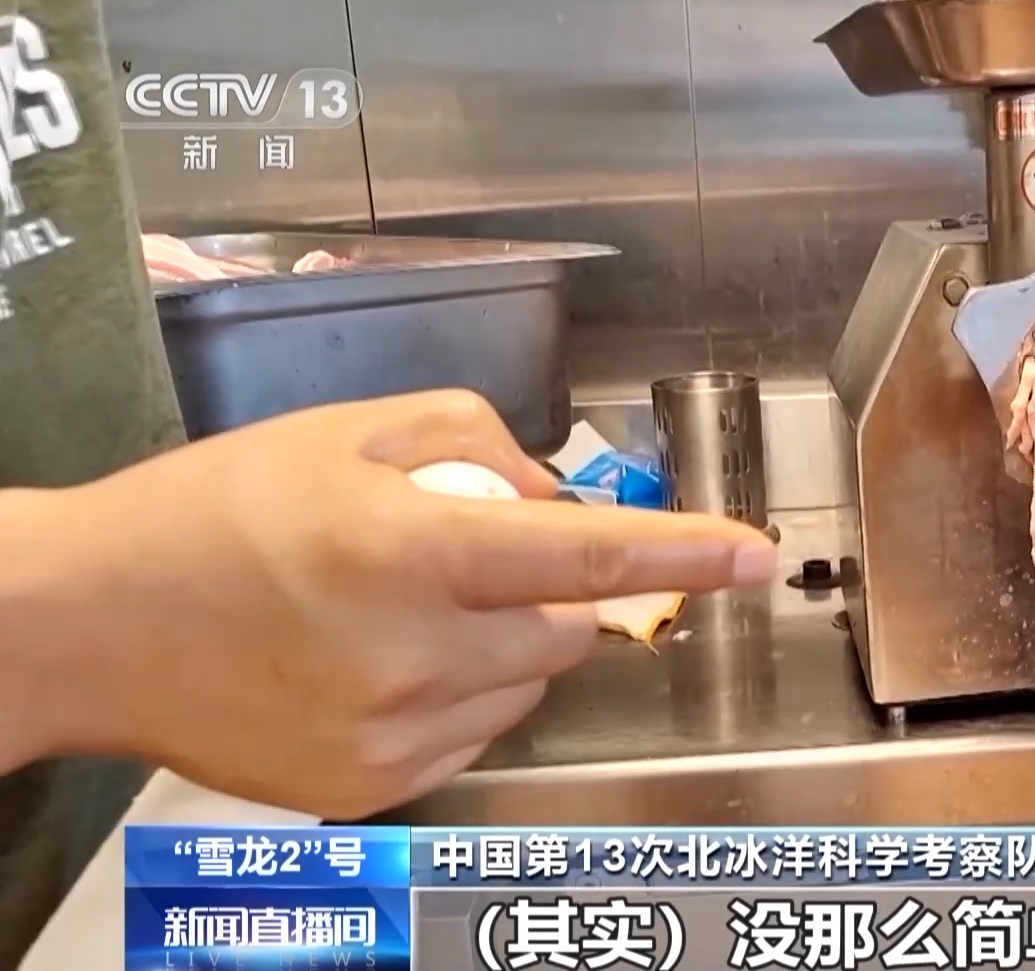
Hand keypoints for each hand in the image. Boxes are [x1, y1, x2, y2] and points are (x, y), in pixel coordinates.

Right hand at [0, 390, 774, 817]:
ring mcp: (393, 735)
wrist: (87, 625)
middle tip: (462, 559)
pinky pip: (474, 737)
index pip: (588, 558)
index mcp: (413, 551)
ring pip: (526, 686)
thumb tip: (555, 497)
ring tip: (399, 614)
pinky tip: (376, 666)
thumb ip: (472, 444)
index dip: (684, 553)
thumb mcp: (341, 434)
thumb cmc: (211, 512)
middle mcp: (415, 655)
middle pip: (568, 630)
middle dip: (547, 591)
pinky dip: (458, 696)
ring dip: (504, 646)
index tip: (757, 556)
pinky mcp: (370, 790)